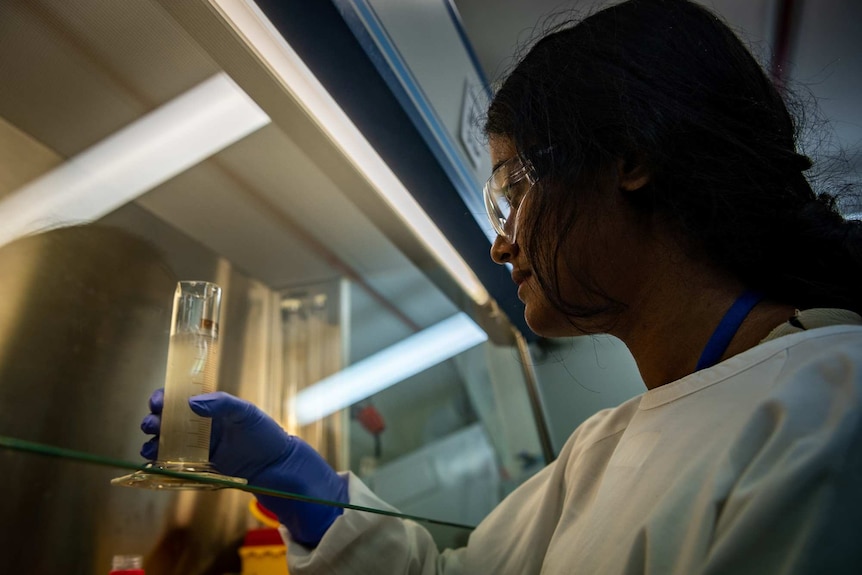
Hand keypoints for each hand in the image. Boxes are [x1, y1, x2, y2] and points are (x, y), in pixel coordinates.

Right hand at [141, 389, 347, 546]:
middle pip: (166, 420)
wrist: (275, 467)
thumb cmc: (263, 434)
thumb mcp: (246, 413)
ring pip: (165, 442)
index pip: (179, 399)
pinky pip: (172, 463)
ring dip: (153, 441)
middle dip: (154, 420)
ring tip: (151, 445)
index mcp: (209, 407)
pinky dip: (160, 461)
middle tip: (152, 424)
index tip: (158, 402)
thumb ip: (222, 404)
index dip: (164, 398)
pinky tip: (155, 460)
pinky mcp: (197, 467)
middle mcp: (199, 426)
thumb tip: (191, 402)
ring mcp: (196, 447)